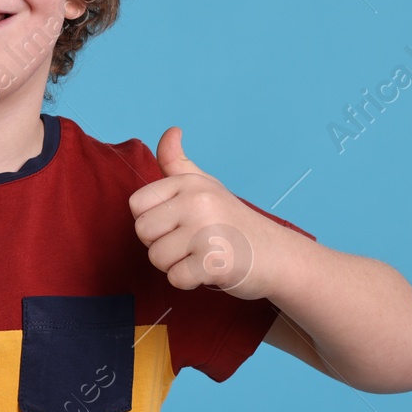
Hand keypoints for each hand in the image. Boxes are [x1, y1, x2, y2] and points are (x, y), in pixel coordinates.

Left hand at [128, 127, 271, 299]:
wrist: (275, 255)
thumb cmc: (232, 221)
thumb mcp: (205, 185)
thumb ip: (178, 162)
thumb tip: (171, 130)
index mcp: (190, 182)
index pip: (137, 204)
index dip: (152, 220)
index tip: (177, 223)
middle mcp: (198, 201)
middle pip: (143, 232)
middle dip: (161, 244)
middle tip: (191, 243)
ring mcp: (207, 231)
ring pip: (156, 258)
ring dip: (175, 265)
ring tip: (201, 255)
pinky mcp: (215, 262)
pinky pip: (176, 278)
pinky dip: (189, 281)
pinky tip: (210, 270)